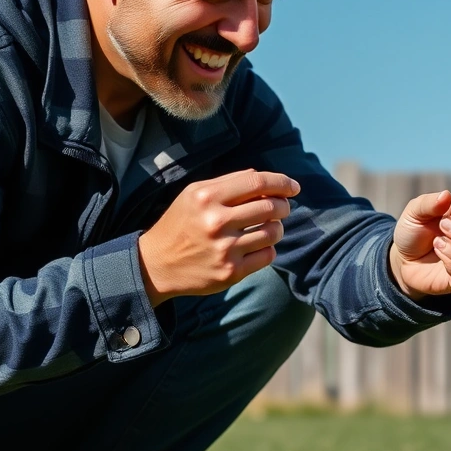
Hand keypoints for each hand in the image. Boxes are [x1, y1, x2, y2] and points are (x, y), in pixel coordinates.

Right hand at [138, 169, 298, 306]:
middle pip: (270, 207)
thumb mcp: (194, 194)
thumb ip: (228, 182)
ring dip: (277, 227)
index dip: (282, 182)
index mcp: (206, 197)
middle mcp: (216, 222)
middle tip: (281, 208)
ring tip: (268, 227)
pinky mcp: (231, 272)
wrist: (156, 265)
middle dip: (283, 206)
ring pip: (273, 232)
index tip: (294, 187)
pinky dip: (268, 248)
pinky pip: (267, 256)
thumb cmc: (180, 224)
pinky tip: (257, 245)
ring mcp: (224, 249)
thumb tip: (263, 178)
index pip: (257, 182)